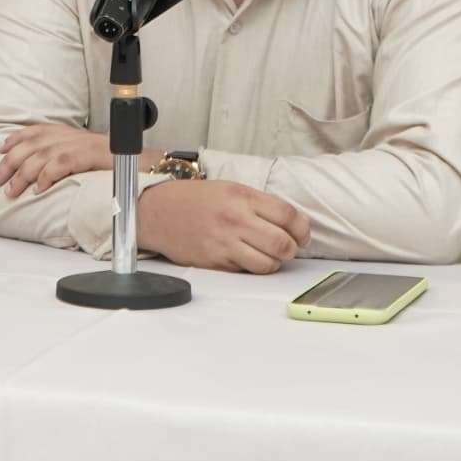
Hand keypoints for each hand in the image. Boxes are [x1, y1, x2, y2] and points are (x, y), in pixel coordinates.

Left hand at [0, 124, 113, 198]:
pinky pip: (63, 163)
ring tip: (11, 191)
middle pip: (34, 144)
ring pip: (43, 155)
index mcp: (72, 134)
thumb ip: (66, 160)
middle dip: (11, 161)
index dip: (16, 138)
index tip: (0, 149)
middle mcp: (75, 136)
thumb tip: (42, 176)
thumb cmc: (116, 167)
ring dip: (23, 174)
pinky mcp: (92, 156)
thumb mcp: (86, 159)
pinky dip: (47, 176)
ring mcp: (83, 145)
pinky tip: (39, 190)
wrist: (145, 167)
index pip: (38, 130)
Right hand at [139, 179, 311, 274]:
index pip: (288, 216)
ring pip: (268, 263)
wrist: (157, 211)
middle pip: (283, 243)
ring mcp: (225, 243)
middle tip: (289, 247)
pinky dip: (253, 268)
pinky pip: (246, 271)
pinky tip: (247, 258)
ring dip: (275, 262)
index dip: (303, 229)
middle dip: (292, 248)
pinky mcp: (215, 262)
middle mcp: (235, 220)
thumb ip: (260, 204)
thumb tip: (292, 224)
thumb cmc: (195, 199)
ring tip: (269, 254)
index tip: (303, 234)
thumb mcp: (230, 189)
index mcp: (242, 197)